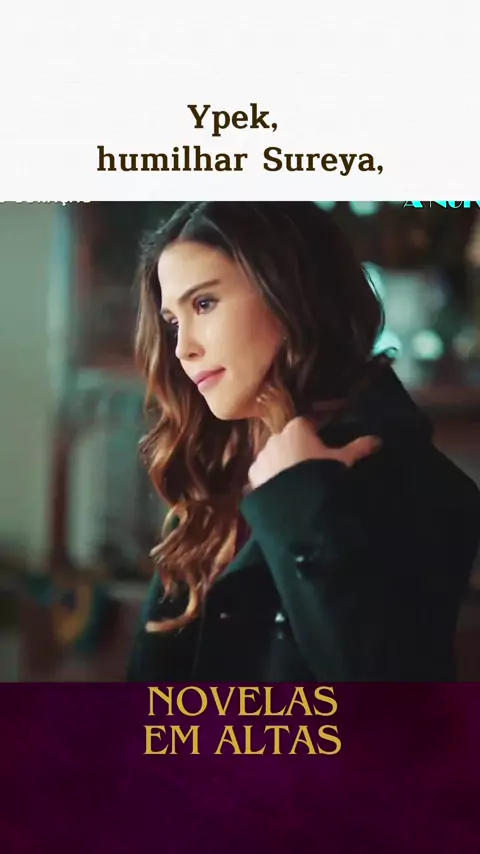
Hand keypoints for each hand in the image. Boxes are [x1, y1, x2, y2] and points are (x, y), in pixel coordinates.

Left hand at [248, 416, 381, 489]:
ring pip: (275, 455)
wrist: (295, 504)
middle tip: (310, 468)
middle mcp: (276, 436)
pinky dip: (271, 477)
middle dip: (298, 449)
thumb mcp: (342, 462)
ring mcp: (262, 455)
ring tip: (295, 482)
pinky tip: (282, 490)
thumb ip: (358, 448)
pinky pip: (264, 472)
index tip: (323, 448)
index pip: (308, 424)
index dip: (316, 435)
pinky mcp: (253, 474)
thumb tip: (377, 439)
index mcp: (298, 428)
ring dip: (282, 463)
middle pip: (289, 439)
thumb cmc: (320, 475)